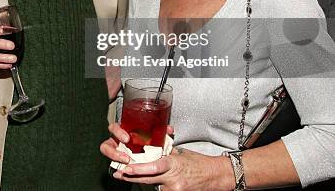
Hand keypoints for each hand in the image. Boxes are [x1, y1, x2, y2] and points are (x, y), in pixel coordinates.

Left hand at [101, 123, 230, 190]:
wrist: (215, 175)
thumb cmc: (198, 162)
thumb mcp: (179, 153)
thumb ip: (163, 152)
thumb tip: (149, 148)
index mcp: (173, 164)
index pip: (153, 167)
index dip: (139, 169)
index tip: (126, 168)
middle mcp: (173, 179)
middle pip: (148, 180)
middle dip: (132, 177)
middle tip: (119, 174)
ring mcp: (175, 189)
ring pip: (153, 186)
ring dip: (146, 181)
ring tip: (137, 175)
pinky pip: (162, 190)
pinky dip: (158, 185)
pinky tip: (160, 181)